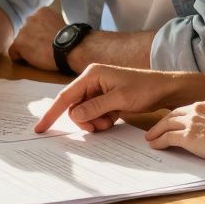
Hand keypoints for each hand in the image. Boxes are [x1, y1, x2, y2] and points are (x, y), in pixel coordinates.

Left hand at [7, 6, 66, 71]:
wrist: (70, 48)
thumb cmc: (70, 40)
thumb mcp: (60, 23)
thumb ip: (49, 24)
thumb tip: (45, 31)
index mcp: (41, 11)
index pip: (34, 23)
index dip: (39, 34)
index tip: (48, 40)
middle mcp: (30, 17)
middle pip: (26, 32)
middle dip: (32, 40)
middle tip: (43, 49)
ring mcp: (23, 30)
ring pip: (20, 42)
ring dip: (27, 49)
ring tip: (40, 55)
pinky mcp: (19, 43)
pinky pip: (14, 53)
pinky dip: (21, 58)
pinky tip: (33, 60)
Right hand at [34, 64, 174, 132]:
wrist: (164, 89)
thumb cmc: (144, 88)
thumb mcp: (119, 99)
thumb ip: (95, 107)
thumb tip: (75, 116)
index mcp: (91, 75)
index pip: (65, 96)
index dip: (52, 113)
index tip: (41, 128)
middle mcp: (91, 81)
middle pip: (74, 108)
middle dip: (85, 120)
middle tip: (100, 126)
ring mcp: (98, 91)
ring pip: (84, 114)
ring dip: (95, 122)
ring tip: (111, 120)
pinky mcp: (105, 99)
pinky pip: (94, 115)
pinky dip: (101, 121)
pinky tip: (114, 118)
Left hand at [143, 98, 204, 166]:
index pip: (189, 108)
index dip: (179, 116)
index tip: (173, 121)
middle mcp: (199, 109)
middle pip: (174, 114)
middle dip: (163, 122)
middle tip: (155, 129)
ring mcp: (192, 122)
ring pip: (167, 124)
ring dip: (156, 131)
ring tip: (150, 138)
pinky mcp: (188, 136)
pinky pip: (167, 137)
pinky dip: (159, 141)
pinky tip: (155, 145)